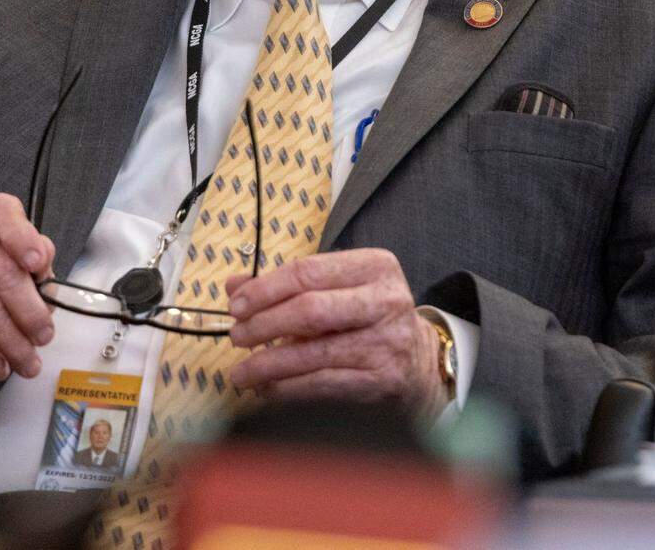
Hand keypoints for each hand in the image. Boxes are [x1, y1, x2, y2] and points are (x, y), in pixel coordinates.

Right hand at [0, 193, 55, 395]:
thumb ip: (38, 269)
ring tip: (29, 362)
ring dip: (13, 343)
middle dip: (29, 311)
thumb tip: (45, 271)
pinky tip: (0, 367)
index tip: (38, 262)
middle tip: (45, 335)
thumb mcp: (21, 275)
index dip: (21, 236)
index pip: (0, 213)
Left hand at [225, 249, 445, 418]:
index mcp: (375, 266)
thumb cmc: (368, 318)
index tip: (236, 305)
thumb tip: (234, 286)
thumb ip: (287, 284)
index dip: (265, 289)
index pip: (308, 272)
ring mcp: (387, 342)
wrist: (420, 362)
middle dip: (264, 324)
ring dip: (268, 364)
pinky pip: (322, 384)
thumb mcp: (337, 289)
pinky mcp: (383, 380)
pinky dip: (287, 388)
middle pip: (310, 309)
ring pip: (312, 353)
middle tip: (236, 336)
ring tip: (242, 371)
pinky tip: (267, 388)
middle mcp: (385, 301)